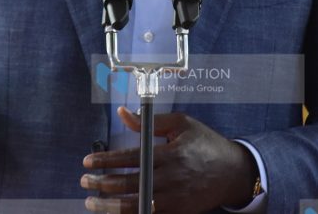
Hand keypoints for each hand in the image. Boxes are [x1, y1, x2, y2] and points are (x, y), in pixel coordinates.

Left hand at [80, 108, 257, 213]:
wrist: (233, 173)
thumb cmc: (205, 144)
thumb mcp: (181, 124)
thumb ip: (149, 121)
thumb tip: (123, 113)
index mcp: (169, 153)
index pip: (129, 158)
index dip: (105, 161)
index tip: (87, 162)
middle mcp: (170, 178)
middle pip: (128, 184)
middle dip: (101, 184)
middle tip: (84, 182)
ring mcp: (174, 199)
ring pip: (135, 206)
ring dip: (109, 206)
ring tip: (92, 202)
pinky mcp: (178, 212)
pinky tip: (114, 213)